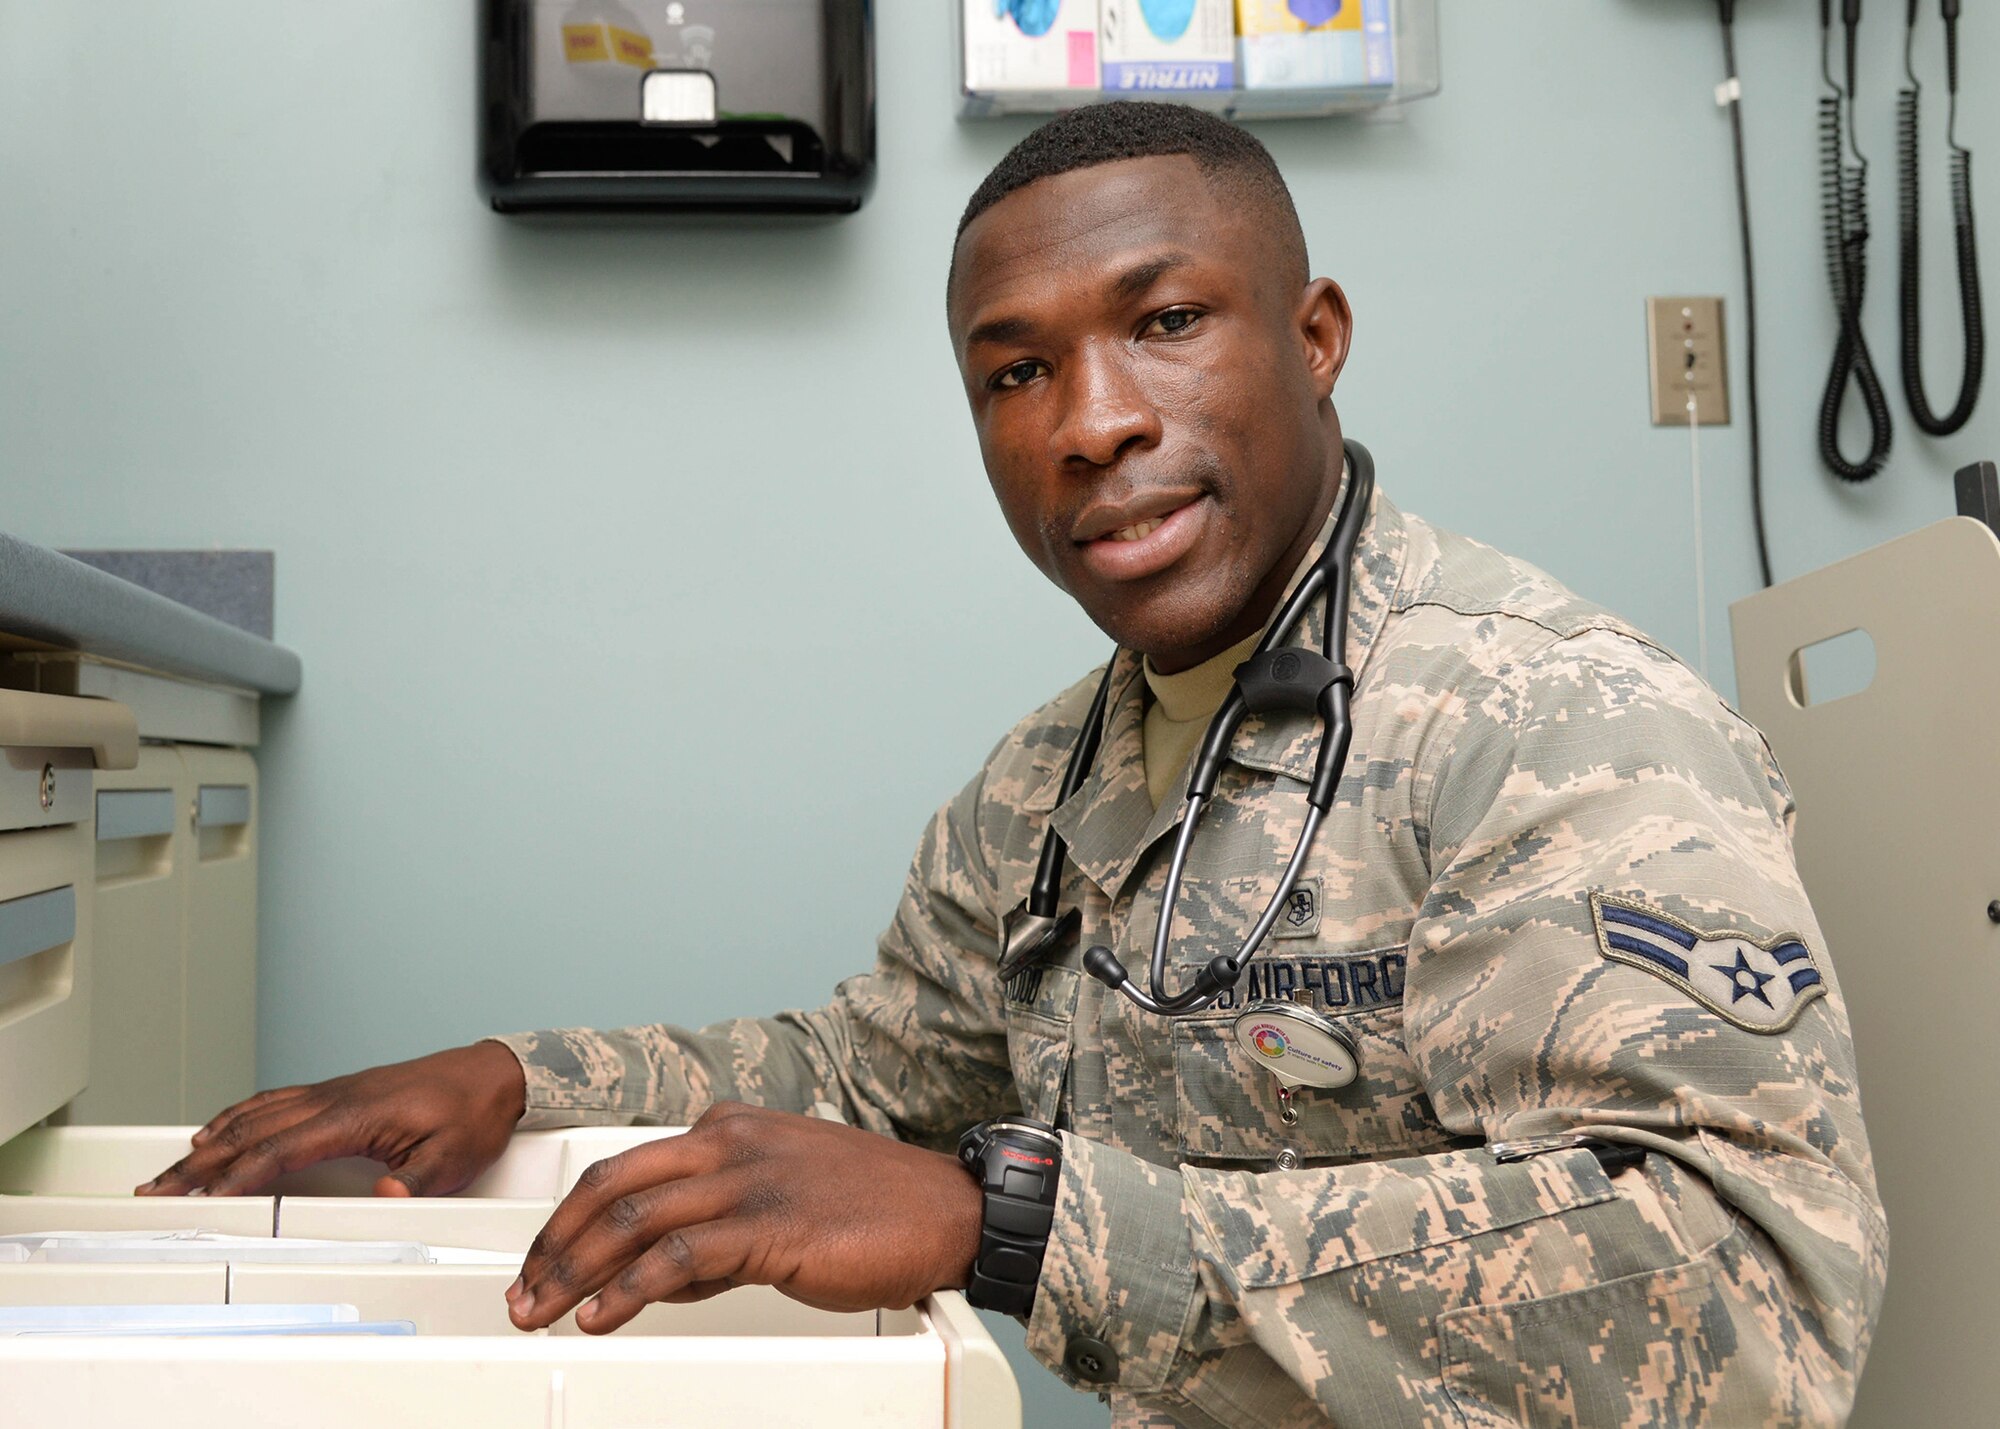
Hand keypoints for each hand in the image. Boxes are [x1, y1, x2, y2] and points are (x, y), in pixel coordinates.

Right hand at [135, 1041, 527, 1197]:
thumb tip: (381, 1197)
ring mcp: (333, 1091)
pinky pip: (274, 1101)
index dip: (238, 1178)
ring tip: (172, 1168)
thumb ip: (415, 1181)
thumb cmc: (474, 1112)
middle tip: (158, 1189)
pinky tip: (219, 1129)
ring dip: (211, 1140)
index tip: (202, 1200)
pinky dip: (237, 1116)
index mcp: (354, 1116)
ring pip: (257, 1114)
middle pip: (252, 1132)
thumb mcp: (453, 1159)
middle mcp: (334, 1099)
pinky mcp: (339, 1091)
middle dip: (201, 1164)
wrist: (494, 1074)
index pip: (281, 1150)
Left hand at [505, 1102, 982, 1332]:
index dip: (571, 1216)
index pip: (625, 1165)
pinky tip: (604, 1313)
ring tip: (545, 1309)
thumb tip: (658, 1274)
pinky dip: (629, 1289)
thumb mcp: (782, 1198)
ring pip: (634, 1218)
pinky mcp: (771, 1226)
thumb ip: (717, 1227)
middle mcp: (732, 1143)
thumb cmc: (877, 1207)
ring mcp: (750, 1181)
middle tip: (524, 1289)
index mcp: (731, 1128)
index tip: (543, 1257)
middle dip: (555, 1242)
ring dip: (576, 1269)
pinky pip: (679, 1256)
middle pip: (614, 1185)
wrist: (947, 1212)